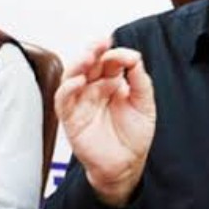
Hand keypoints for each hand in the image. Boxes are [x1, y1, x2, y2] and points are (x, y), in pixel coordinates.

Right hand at [55, 38, 155, 206]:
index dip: (114, 53)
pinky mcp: (71, 118)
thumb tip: (133, 56)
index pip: (108, 60)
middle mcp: (94, 89)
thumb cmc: (134, 136)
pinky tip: (78, 81)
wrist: (127, 165)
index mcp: (111, 82)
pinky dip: (67, 88)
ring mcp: (81, 102)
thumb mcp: (145, 103)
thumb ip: (140, 80)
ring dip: (77, 64)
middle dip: (93, 50)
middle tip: (101, 44)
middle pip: (88, 63)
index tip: (125, 55)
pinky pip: (63, 99)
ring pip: (71, 76)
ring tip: (89, 57)